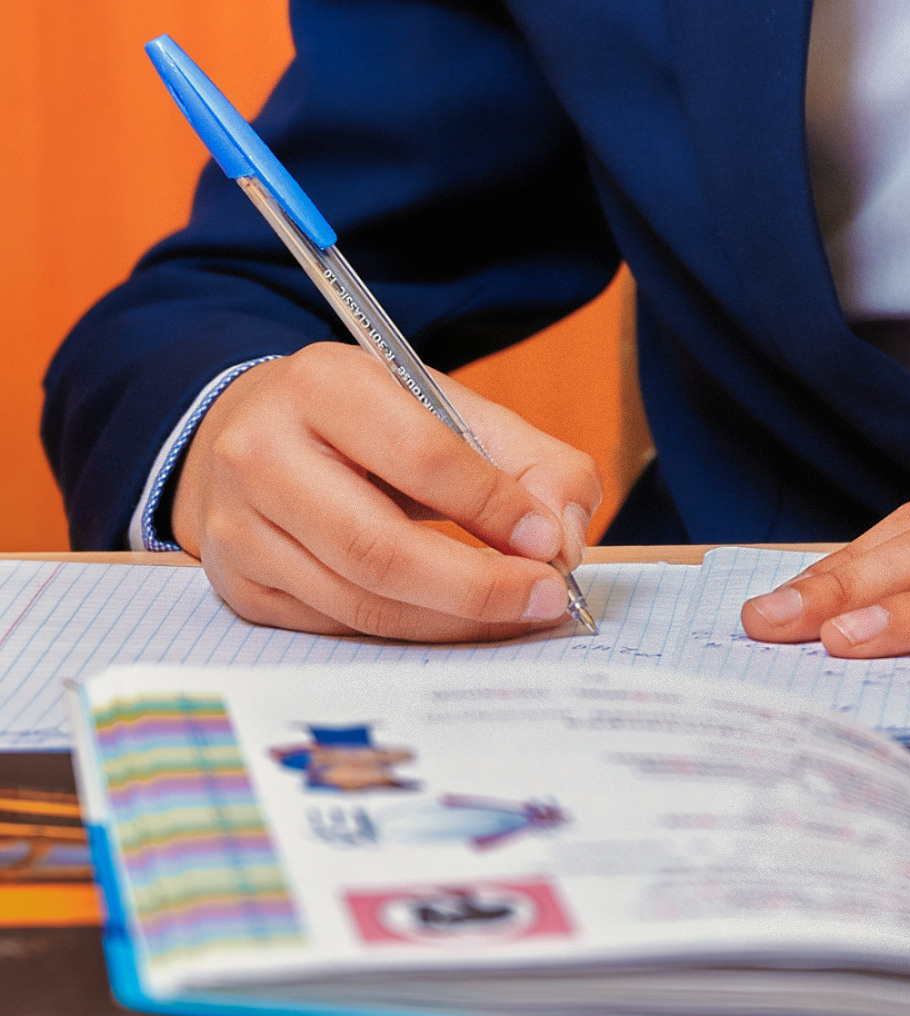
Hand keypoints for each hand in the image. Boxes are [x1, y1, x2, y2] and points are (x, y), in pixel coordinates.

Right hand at [171, 343, 603, 642]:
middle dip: (478, 586)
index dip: (492, 505)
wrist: (253, 431)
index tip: (550, 541)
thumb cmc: (364, 420)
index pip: (419, 455)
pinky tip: (454, 620)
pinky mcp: (239, 588)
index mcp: (321, 384)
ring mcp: (241, 528)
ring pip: (359, 602)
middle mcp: (262, 455)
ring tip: (515, 612)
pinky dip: (408, 631)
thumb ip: (524, 458)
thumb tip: (564, 534)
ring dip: (452, 621)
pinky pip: (337, 628)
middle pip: (380, 549)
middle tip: (544, 597)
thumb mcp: (441, 405)